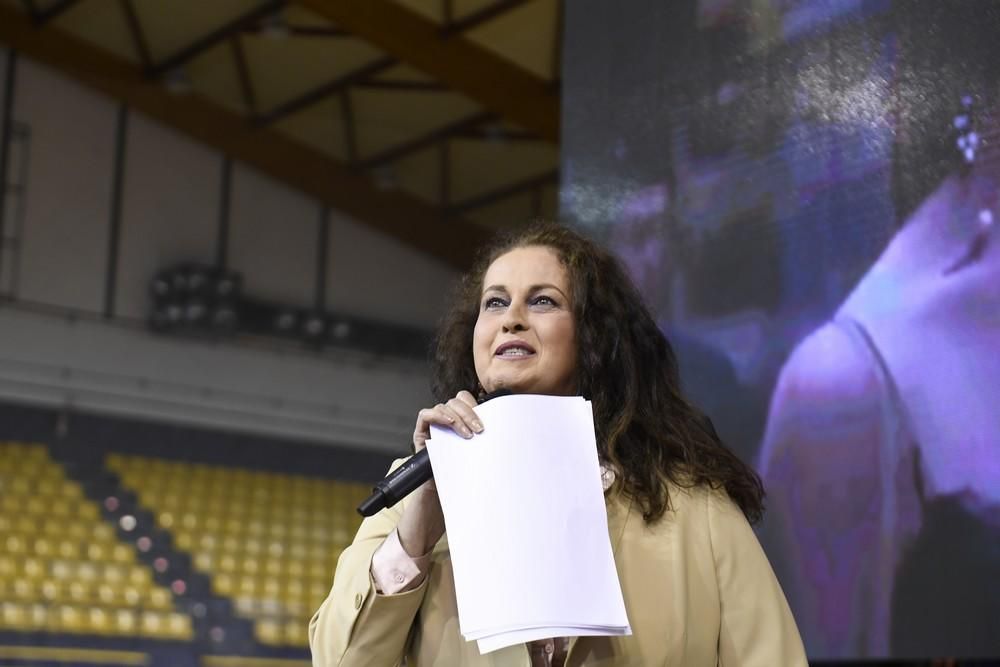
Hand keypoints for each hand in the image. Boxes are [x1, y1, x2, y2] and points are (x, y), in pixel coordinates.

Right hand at [398, 390, 482, 556]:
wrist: (443, 499)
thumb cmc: (463, 479)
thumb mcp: (481, 459)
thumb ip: (489, 445)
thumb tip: (515, 434)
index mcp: (463, 423)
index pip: (467, 401)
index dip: (477, 405)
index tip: (491, 419)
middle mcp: (447, 422)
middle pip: (457, 401)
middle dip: (470, 412)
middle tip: (480, 429)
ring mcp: (434, 427)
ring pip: (444, 406)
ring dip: (458, 417)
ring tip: (468, 434)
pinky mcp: (420, 434)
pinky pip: (425, 415)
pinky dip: (438, 415)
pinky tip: (450, 424)